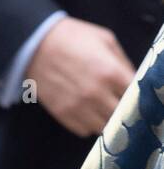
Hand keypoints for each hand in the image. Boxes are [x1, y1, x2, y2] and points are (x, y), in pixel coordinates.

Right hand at [25, 16, 134, 137]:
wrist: (35, 45)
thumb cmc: (72, 37)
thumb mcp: (105, 39)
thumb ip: (122, 61)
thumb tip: (131, 80)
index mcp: (110, 72)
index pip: (134, 95)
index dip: (132, 93)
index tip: (127, 89)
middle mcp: (97, 94)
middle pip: (121, 115)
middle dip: (121, 107)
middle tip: (115, 99)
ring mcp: (79, 107)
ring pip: (103, 127)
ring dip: (105, 119)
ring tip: (100, 106)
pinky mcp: (63, 115)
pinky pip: (84, 130)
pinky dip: (88, 123)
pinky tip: (85, 110)